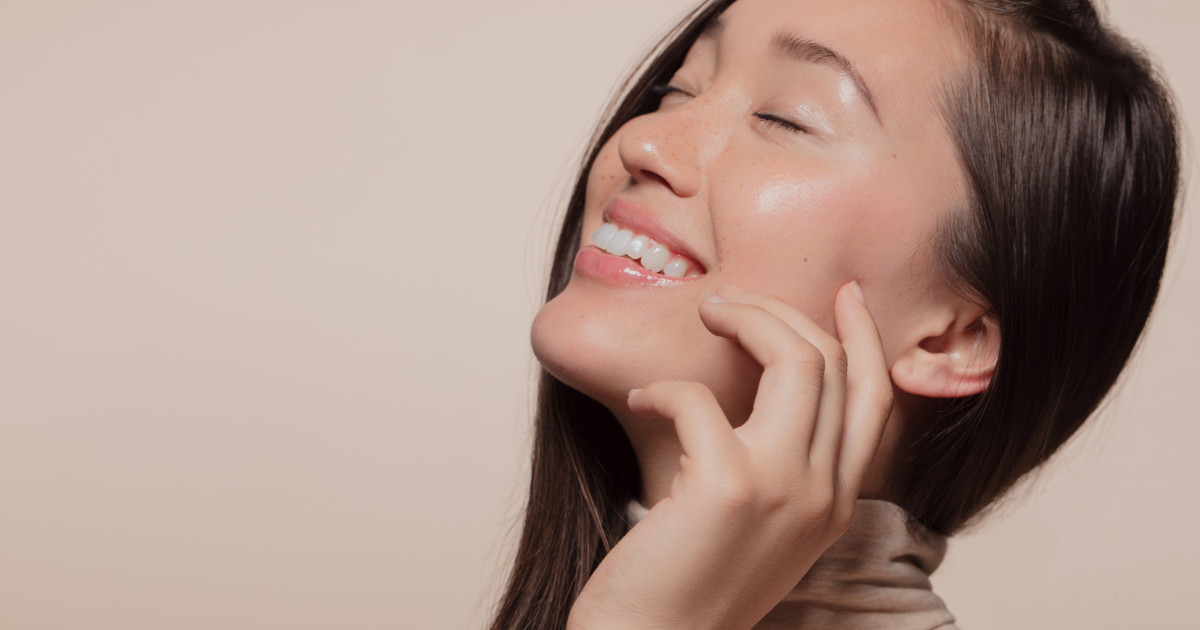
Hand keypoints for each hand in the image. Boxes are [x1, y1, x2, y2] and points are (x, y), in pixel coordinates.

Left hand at [566, 282, 893, 629]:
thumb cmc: (689, 580)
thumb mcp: (762, 525)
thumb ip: (783, 468)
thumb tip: (764, 389)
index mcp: (836, 503)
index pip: (876, 398)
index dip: (866, 336)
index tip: (845, 294)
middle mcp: (823, 495)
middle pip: (834, 364)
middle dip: (783, 313)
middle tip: (733, 301)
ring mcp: (782, 489)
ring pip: (795, 360)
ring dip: (745, 320)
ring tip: (707, 316)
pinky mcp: (725, 486)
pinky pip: (699, 398)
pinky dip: (663, 389)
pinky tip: (640, 401)